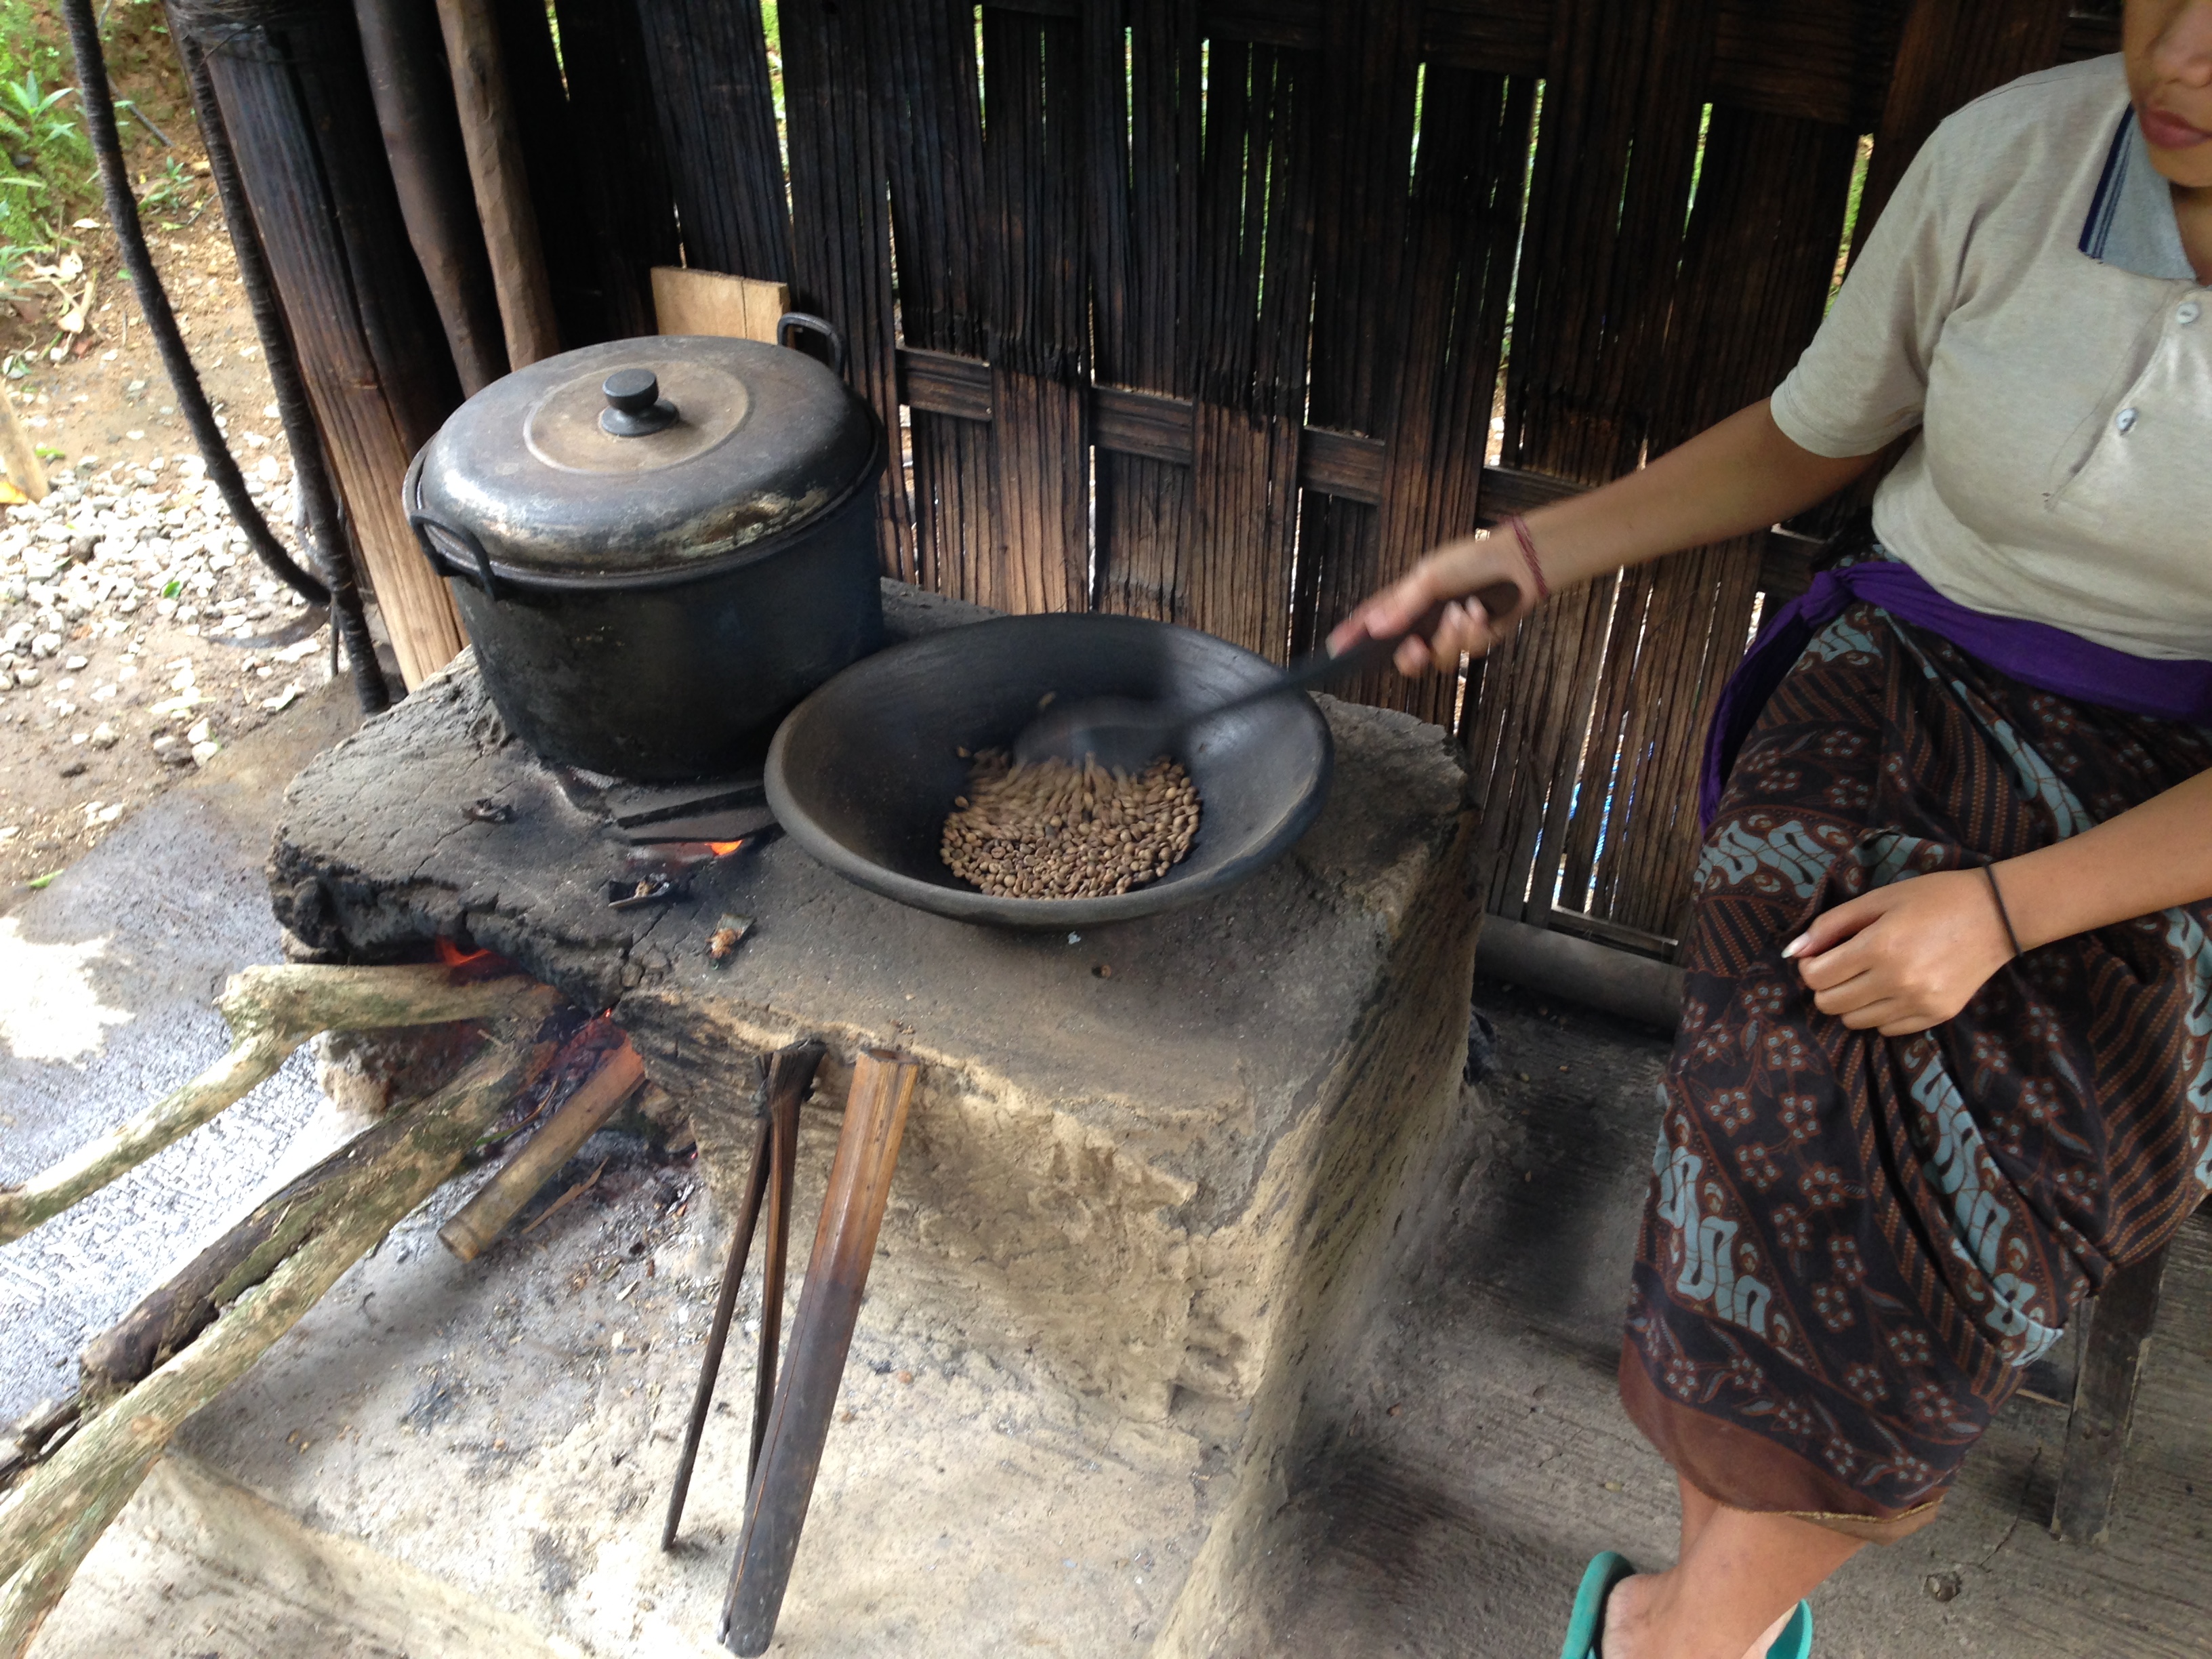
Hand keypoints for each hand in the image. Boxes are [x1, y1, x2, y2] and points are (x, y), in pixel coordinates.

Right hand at [1327, 531, 1533, 675]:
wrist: (1517, 564)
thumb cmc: (1471, 561)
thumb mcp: (1430, 577)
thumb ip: (1402, 605)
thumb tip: (1374, 628)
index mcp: (1408, 599)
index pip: (1373, 620)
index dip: (1354, 636)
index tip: (1335, 649)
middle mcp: (1426, 620)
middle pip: (1406, 657)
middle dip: (1412, 658)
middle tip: (1418, 648)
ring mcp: (1451, 632)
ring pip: (1440, 659)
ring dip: (1453, 637)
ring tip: (1465, 611)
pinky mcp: (1475, 640)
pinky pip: (1468, 653)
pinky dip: (1476, 633)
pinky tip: (1483, 612)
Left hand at [1784, 869, 2016, 1034]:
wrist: (1997, 915)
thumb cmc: (1933, 898)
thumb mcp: (1877, 899)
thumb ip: (1830, 925)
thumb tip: (1794, 952)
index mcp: (1879, 947)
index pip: (1816, 977)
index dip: (1810, 966)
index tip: (1821, 954)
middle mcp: (1898, 981)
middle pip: (1829, 1004)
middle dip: (1826, 985)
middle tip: (1843, 964)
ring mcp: (1919, 1003)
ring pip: (1854, 1021)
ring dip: (1852, 1000)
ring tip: (1871, 974)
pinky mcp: (1936, 1015)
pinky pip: (1886, 1029)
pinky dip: (1880, 1012)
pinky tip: (1895, 987)